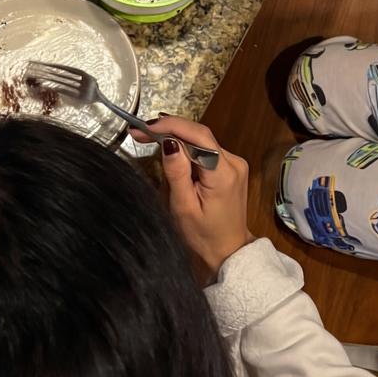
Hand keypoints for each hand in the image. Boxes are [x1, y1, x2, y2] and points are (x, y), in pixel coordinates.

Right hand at [132, 115, 251, 283]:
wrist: (228, 250)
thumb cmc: (204, 235)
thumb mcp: (183, 207)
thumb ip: (177, 173)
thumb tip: (168, 143)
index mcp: (223, 174)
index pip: (198, 136)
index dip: (170, 126)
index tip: (145, 127)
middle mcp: (234, 164)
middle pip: (200, 134)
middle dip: (170, 129)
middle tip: (141, 132)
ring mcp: (235, 164)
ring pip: (202, 140)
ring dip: (177, 137)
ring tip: (151, 139)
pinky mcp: (232, 168)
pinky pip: (207, 149)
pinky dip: (188, 148)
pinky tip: (172, 153)